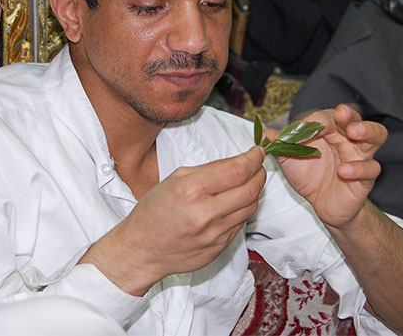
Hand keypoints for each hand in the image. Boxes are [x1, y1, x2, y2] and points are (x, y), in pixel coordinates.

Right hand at [81, 146, 265, 294]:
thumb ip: (208, 170)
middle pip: (250, 189)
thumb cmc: (154, 211)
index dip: (254, 158)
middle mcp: (205, 213)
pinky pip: (240, 224)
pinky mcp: (219, 248)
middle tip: (258, 165)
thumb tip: (237, 162)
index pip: (237, 170)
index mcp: (190, 190)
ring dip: (254, 191)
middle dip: (260, 173)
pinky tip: (234, 203)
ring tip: (248, 182)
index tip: (258, 151)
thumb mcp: (174, 179)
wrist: (142, 250)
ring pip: (250, 208)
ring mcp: (214, 234)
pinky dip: (242, 210)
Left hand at [263, 104, 386, 228]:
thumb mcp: (289, 159)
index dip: (317, 120)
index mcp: (329, 130)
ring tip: (354, 132)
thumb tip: (266, 133)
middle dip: (348, 114)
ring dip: (366, 130)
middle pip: (355, 118)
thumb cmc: (310, 176)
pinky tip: (344, 171)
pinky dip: (359, 168)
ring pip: (376, 135)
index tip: (305, 125)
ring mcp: (359, 156)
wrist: (322, 205)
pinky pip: (371, 168)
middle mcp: (347, 139)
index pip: (326, 116)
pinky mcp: (366, 177)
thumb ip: (279, 145)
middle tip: (342, 113)